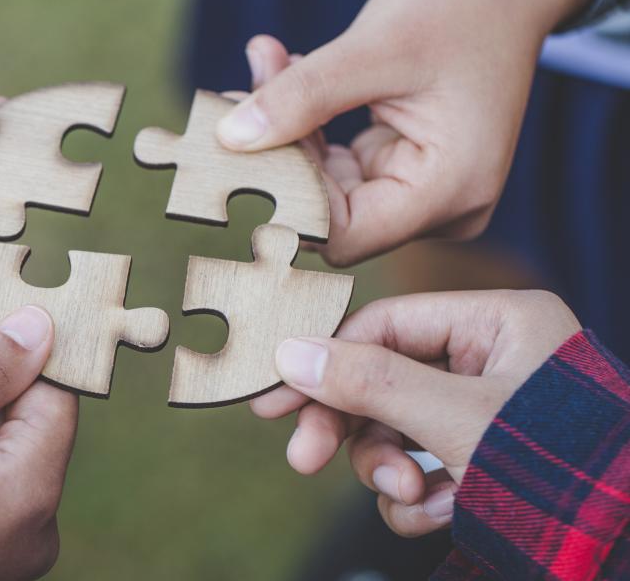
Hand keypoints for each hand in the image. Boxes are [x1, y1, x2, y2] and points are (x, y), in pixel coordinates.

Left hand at [215, 0, 603, 265]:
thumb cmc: (461, 3)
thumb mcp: (375, 46)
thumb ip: (302, 97)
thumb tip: (229, 139)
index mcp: (450, 190)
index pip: (343, 235)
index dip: (284, 198)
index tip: (233, 146)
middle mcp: (441, 205)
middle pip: (329, 210)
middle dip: (278, 152)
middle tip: (236, 89)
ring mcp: (420, 188)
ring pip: (323, 183)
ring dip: (286, 126)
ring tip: (266, 60)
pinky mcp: (400, 165)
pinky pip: (334, 161)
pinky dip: (306, 118)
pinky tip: (286, 67)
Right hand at [251, 290, 580, 536]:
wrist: (622, 548)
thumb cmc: (555, 468)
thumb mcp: (453, 419)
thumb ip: (368, 382)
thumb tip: (290, 352)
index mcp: (497, 323)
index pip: (386, 325)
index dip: (326, 359)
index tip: (276, 397)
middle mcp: (492, 360)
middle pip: (384, 380)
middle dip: (353, 429)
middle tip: (302, 459)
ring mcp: (488, 412)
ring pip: (397, 429)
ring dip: (390, 470)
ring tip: (410, 498)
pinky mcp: (486, 459)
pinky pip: (423, 466)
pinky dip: (421, 498)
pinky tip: (442, 514)